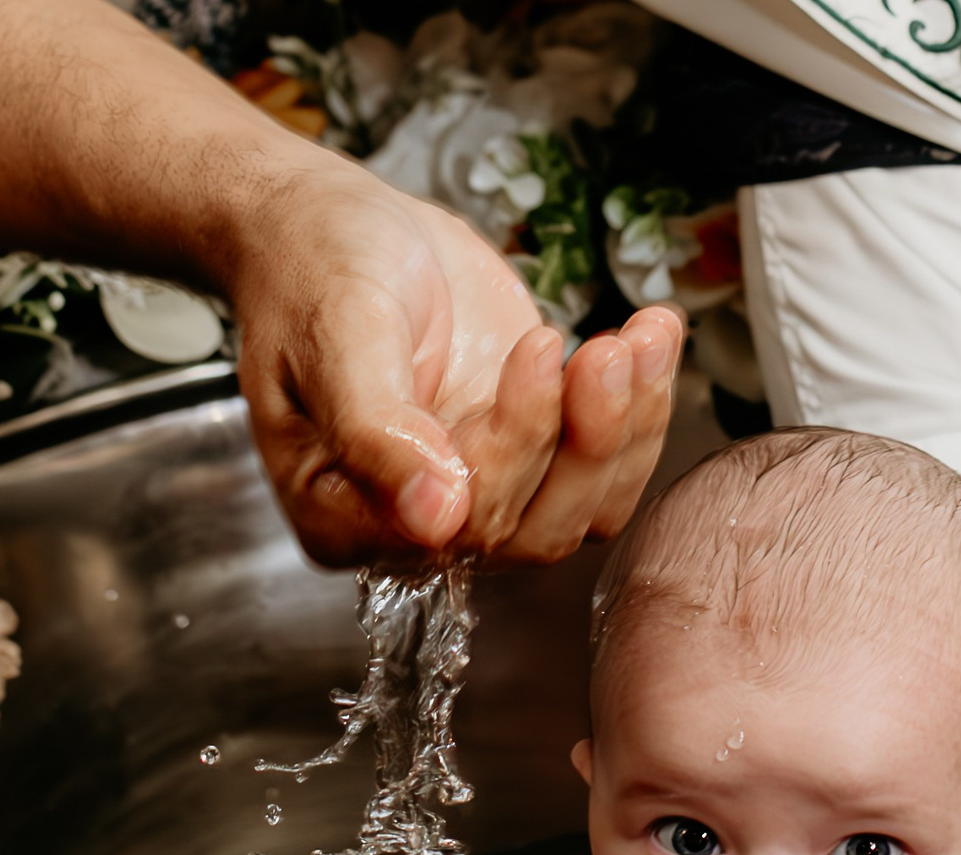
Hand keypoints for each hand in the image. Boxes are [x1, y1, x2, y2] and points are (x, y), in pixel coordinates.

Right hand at [221, 156, 680, 566]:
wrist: (334, 221)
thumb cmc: (309, 267)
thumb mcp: (334, 333)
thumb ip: (376, 430)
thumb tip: (434, 521)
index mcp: (345, 515)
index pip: (459, 525)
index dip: (514, 445)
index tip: (536, 350)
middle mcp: (417, 522)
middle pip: (535, 527)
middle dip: (589, 438)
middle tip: (612, 349)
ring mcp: (482, 487)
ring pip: (585, 504)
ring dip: (629, 422)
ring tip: (644, 334)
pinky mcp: (531, 450)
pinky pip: (606, 465)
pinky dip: (642, 407)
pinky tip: (650, 340)